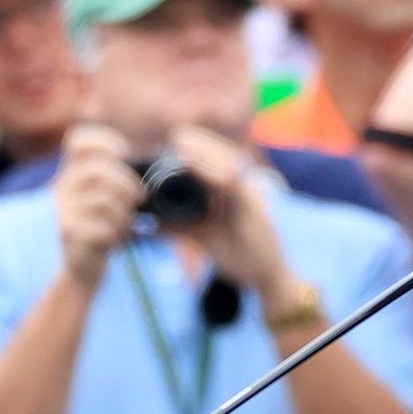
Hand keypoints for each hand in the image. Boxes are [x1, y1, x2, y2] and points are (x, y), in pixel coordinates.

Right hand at [55, 124, 144, 287]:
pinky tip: (119, 237)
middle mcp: (63, 186)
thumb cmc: (105, 225)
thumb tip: (157, 166)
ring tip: (129, 222)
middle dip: (126, 183)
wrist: (83, 264)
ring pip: (103, 199)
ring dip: (125, 211)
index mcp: (75, 172)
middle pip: (97, 169)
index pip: (78, 140)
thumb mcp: (112, 196)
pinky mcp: (69, 232)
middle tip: (141, 197)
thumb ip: (122, 178)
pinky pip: (101, 225)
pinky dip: (118, 230)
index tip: (124, 153)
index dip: (103, 141)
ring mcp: (63, 209)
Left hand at [162, 125, 293, 300]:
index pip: (219, 161)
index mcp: (233, 194)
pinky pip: (231, 183)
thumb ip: (178, 225)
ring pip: (228, 164)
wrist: (266, 277)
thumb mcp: (202, 237)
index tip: (174, 141)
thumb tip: (146, 219)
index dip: (200, 147)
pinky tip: (193, 165)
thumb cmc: (239, 257)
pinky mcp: (251, 207)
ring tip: (182, 144)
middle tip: (176, 136)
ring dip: (205, 151)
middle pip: (224, 156)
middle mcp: (244, 190)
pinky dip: (211, 171)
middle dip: (201, 143)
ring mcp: (249, 197)